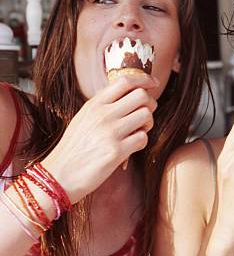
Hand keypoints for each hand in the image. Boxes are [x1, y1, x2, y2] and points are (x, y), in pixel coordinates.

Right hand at [42, 74, 158, 202]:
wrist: (59, 176)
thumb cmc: (74, 148)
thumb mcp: (84, 118)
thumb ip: (104, 105)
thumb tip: (130, 94)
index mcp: (94, 104)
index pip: (125, 81)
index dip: (144, 79)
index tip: (154, 82)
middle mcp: (102, 115)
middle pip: (141, 95)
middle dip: (150, 103)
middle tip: (144, 114)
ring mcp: (110, 132)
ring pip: (146, 115)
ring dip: (148, 123)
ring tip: (137, 131)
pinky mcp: (116, 151)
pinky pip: (143, 138)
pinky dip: (142, 141)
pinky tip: (131, 146)